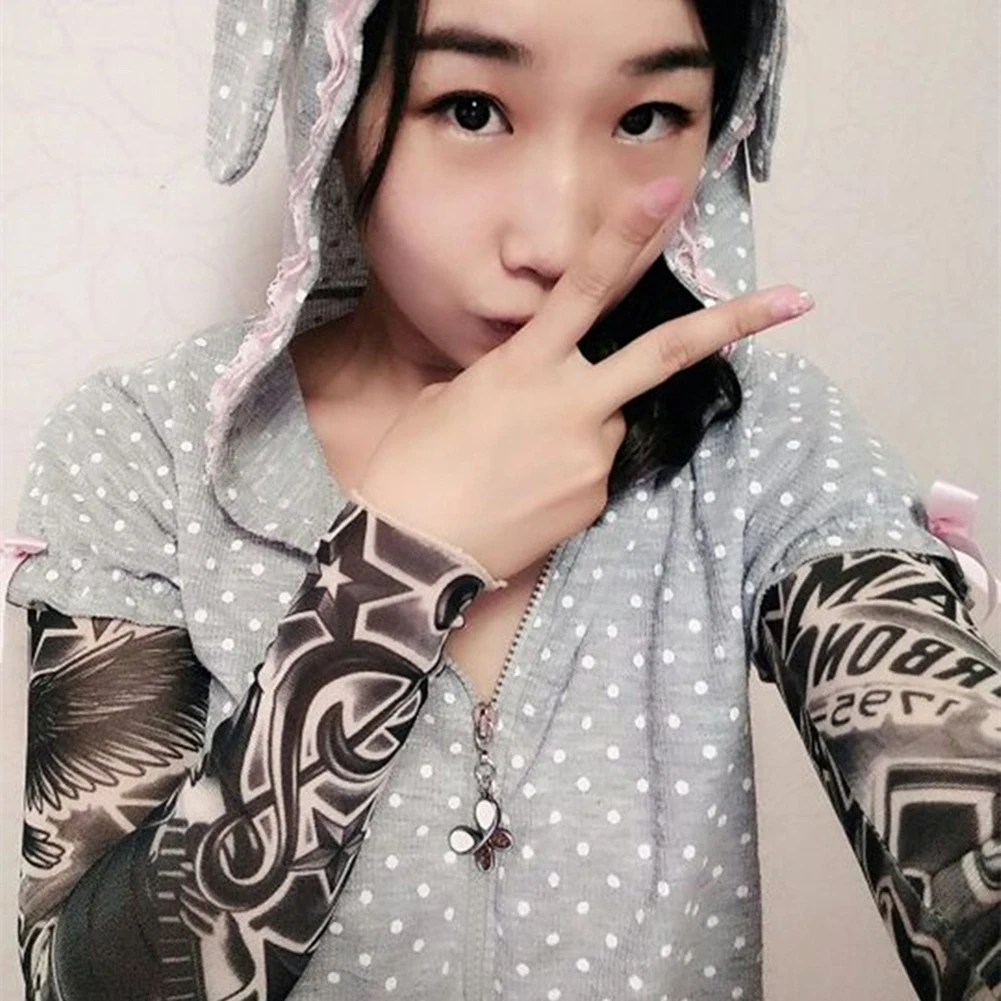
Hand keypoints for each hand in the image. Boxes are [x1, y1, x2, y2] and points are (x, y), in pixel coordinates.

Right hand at [356, 176, 813, 581]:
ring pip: (615, 420)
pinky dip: (574, 469)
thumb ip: (509, 379)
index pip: (583, 287)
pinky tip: (529, 491)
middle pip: (666, 353)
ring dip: (590, 424)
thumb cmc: (414, 464)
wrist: (412, 550)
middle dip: (737, 321)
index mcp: (525, 365)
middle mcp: (573, 403)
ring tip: (524, 461)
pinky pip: (599, 469)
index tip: (668, 193)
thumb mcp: (453, 398)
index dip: (624, 235)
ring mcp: (592, 455)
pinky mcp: (597, 499)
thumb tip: (539, 389)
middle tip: (799, 298)